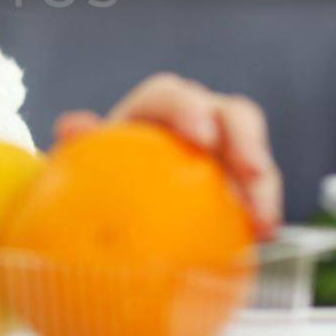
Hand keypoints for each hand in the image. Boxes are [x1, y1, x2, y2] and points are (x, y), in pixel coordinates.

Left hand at [53, 74, 281, 238]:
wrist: (123, 202)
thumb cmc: (100, 176)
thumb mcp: (84, 163)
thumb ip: (79, 143)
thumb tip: (71, 126)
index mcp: (157, 108)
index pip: (173, 97)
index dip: (190, 111)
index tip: (201, 139)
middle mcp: (200, 119)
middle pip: (232, 116)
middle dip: (246, 139)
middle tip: (250, 170)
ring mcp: (226, 150)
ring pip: (255, 155)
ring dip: (264, 184)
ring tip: (264, 220)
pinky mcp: (242, 181)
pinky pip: (259, 192)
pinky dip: (264, 210)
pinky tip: (262, 238)